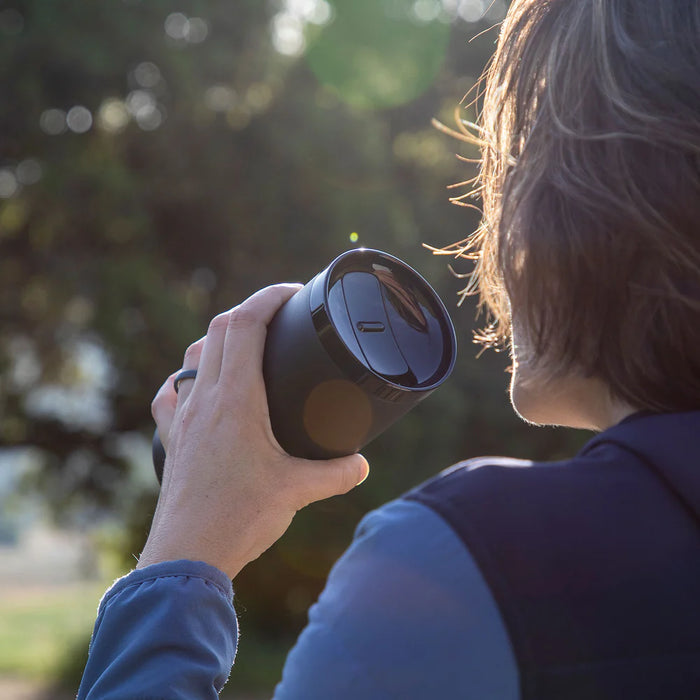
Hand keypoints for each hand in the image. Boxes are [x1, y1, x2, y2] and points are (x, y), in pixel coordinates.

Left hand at [138, 284, 368, 578]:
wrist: (186, 554)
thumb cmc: (239, 518)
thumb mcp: (297, 491)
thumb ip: (337, 474)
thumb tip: (363, 464)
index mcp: (236, 399)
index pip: (245, 324)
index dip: (269, 297)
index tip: (293, 292)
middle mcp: (204, 399)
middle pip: (220, 330)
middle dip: (251, 311)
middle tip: (280, 316)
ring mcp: (183, 418)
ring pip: (194, 357)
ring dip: (219, 340)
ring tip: (246, 347)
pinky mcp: (173, 438)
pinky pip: (173, 393)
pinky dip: (188, 379)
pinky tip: (198, 389)